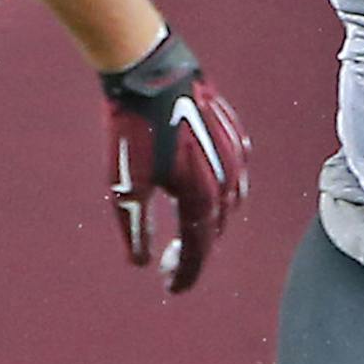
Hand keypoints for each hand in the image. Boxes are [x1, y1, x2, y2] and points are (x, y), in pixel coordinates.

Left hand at [102, 30, 248, 294]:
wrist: (152, 73)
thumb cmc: (136, 129)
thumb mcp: (126, 185)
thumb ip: (137, 227)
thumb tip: (143, 261)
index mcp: (202, 196)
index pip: (198, 248)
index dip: (186, 273)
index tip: (174, 289)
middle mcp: (228, 179)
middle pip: (216, 228)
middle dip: (195, 249)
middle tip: (171, 262)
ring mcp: (236, 154)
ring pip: (232, 201)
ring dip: (212, 221)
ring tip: (190, 228)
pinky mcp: (235, 133)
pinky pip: (237, 172)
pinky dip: (224, 190)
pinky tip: (210, 187)